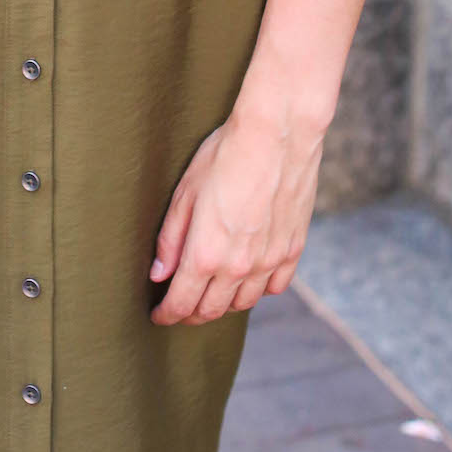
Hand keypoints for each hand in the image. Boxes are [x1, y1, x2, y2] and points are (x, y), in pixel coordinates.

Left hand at [148, 108, 322, 323]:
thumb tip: (159, 273)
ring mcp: (269, 261)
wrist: (277, 135)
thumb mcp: (186, 192)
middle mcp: (238, 267)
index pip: (182, 302)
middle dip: (191, 314)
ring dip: (223, 304)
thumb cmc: (225, 155)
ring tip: (210, 294)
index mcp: (206, 254)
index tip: (159, 315)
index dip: (167, 313)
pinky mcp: (292, 250)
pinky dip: (257, 290)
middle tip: (180, 309)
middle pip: (211, 309)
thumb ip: (171, 238)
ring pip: (243, 303)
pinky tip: (248, 279)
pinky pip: (274, 286)